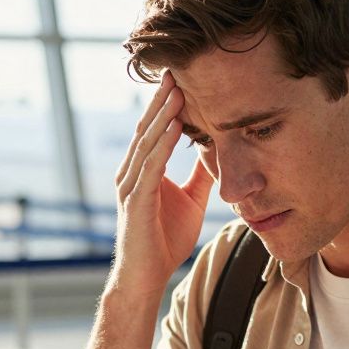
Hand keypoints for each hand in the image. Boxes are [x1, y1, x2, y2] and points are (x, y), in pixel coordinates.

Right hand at [111, 72, 216, 297]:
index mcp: (143, 171)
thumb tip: (217, 155)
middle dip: (161, 100)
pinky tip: (175, 126)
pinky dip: (162, 144)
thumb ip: (199, 178)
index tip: (181, 79)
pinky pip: (151, 166)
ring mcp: (131, 185)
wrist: (146, 278)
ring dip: (163, 115)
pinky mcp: (136, 201)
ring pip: (147, 142)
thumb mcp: (191, 202)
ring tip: (177, 90)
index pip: (154, 131)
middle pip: (147, 128)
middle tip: (175, 70)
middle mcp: (132, 173)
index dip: (166, 105)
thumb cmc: (164, 242)